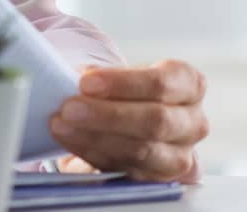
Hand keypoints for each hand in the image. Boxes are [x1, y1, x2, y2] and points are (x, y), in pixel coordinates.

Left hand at [49, 60, 207, 181]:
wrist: (125, 118)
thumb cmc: (122, 91)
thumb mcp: (118, 75)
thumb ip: (101, 77)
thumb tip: (69, 80)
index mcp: (189, 85)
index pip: (163, 83)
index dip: (124, 83)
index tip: (86, 81)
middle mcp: (193, 122)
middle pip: (156, 120)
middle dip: (107, 114)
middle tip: (68, 108)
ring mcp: (181, 155)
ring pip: (142, 150)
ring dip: (95, 137)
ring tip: (61, 125)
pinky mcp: (160, 179)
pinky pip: (127, 169)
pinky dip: (93, 154)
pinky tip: (71, 141)